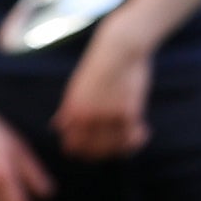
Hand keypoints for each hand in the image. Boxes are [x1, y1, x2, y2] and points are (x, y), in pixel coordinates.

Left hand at [56, 25, 154, 160]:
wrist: (119, 48)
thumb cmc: (99, 65)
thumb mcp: (76, 87)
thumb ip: (68, 110)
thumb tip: (56, 126)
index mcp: (73, 112)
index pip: (73, 147)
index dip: (84, 153)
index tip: (98, 149)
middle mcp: (87, 117)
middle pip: (94, 151)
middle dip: (107, 153)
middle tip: (118, 148)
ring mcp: (106, 116)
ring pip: (114, 147)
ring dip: (124, 147)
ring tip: (133, 139)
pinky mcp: (127, 111)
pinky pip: (131, 137)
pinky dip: (138, 138)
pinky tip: (144, 131)